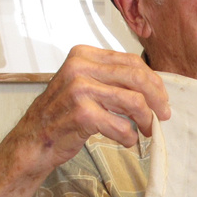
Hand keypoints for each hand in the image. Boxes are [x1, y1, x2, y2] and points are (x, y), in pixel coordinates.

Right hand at [9, 45, 170, 169]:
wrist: (33, 140)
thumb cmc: (61, 115)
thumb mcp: (83, 85)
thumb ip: (111, 80)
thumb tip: (152, 87)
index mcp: (83, 55)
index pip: (131, 61)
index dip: (153, 81)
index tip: (161, 97)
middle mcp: (80, 67)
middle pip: (136, 78)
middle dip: (157, 99)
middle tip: (163, 115)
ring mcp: (80, 89)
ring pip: (134, 101)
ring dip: (146, 120)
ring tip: (147, 131)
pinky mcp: (82, 114)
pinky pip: (122, 126)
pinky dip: (130, 137)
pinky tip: (127, 141)